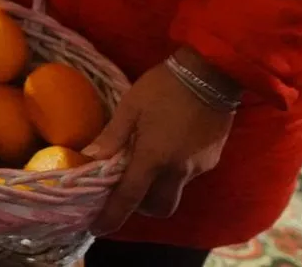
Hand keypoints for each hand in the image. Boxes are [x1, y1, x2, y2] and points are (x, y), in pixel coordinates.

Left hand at [84, 48, 235, 233]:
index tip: (98, 228)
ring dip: (158, 186)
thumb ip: (112, 136)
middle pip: (159, 207)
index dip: (112, 217)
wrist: (211, 72)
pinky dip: (174, 170)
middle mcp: (178, 170)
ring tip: (147, 157)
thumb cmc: (164, 86)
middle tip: (129, 186)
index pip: (129, 198)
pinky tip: (169, 144)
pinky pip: (188, 175)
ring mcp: (198, 167)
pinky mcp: (212, 160)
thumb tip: (90, 157)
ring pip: (174, 192)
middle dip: (141, 206)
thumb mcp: (131, 106)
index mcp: (154, 158)